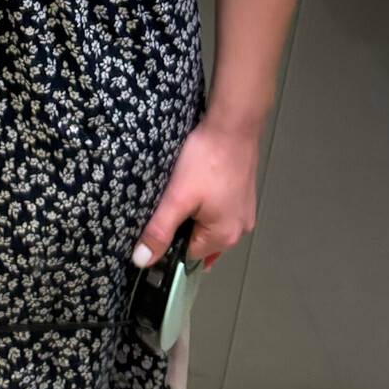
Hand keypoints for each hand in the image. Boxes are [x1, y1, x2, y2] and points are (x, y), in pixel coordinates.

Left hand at [130, 117, 259, 273]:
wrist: (233, 126)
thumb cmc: (205, 161)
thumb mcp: (177, 198)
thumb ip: (159, 231)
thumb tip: (142, 262)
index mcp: (224, 237)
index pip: (187, 253)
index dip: (169, 239)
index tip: (157, 219)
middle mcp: (240, 231)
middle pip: (200, 238)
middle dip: (183, 223)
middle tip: (171, 199)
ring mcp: (245, 212)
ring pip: (209, 221)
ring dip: (195, 211)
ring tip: (183, 189)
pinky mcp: (245, 194)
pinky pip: (220, 207)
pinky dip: (207, 200)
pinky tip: (198, 183)